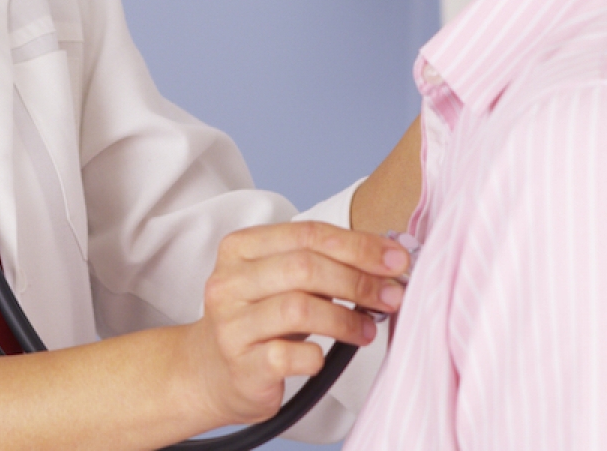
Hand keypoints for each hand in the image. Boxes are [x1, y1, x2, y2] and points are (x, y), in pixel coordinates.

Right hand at [182, 221, 411, 425]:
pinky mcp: (242, 366)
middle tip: (392, 295)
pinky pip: (289, 356)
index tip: (395, 258)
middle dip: (358, 280)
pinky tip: (324, 357)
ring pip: (298, 308)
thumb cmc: (258, 320)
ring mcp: (232, 325)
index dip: (358, 244)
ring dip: (345, 319)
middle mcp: (229, 282)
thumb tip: (386, 258)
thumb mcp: (278, 281)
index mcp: (240, 248)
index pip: (307, 234)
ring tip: (368, 330)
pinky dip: (316, 356)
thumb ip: (321, 263)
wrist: (211, 372)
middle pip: (304, 267)